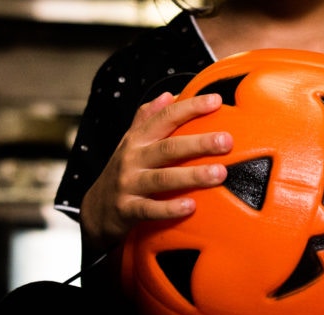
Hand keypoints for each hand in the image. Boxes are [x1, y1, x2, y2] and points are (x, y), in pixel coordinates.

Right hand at [80, 91, 232, 248]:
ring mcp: (128, 184)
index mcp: (137, 139)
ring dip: (191, 176)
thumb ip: (147, 119)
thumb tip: (169, 95)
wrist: (96, 209)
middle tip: (226, 141)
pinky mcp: (127, 210)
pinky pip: (150, 210)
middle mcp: (132, 159)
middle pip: (168, 147)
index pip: (165, 117)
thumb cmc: (122, 172)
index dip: (190, 107)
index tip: (216, 101)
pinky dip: (169, 208)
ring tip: (219, 173)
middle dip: (198, 143)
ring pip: (162, 178)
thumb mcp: (130, 143)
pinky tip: (191, 206)